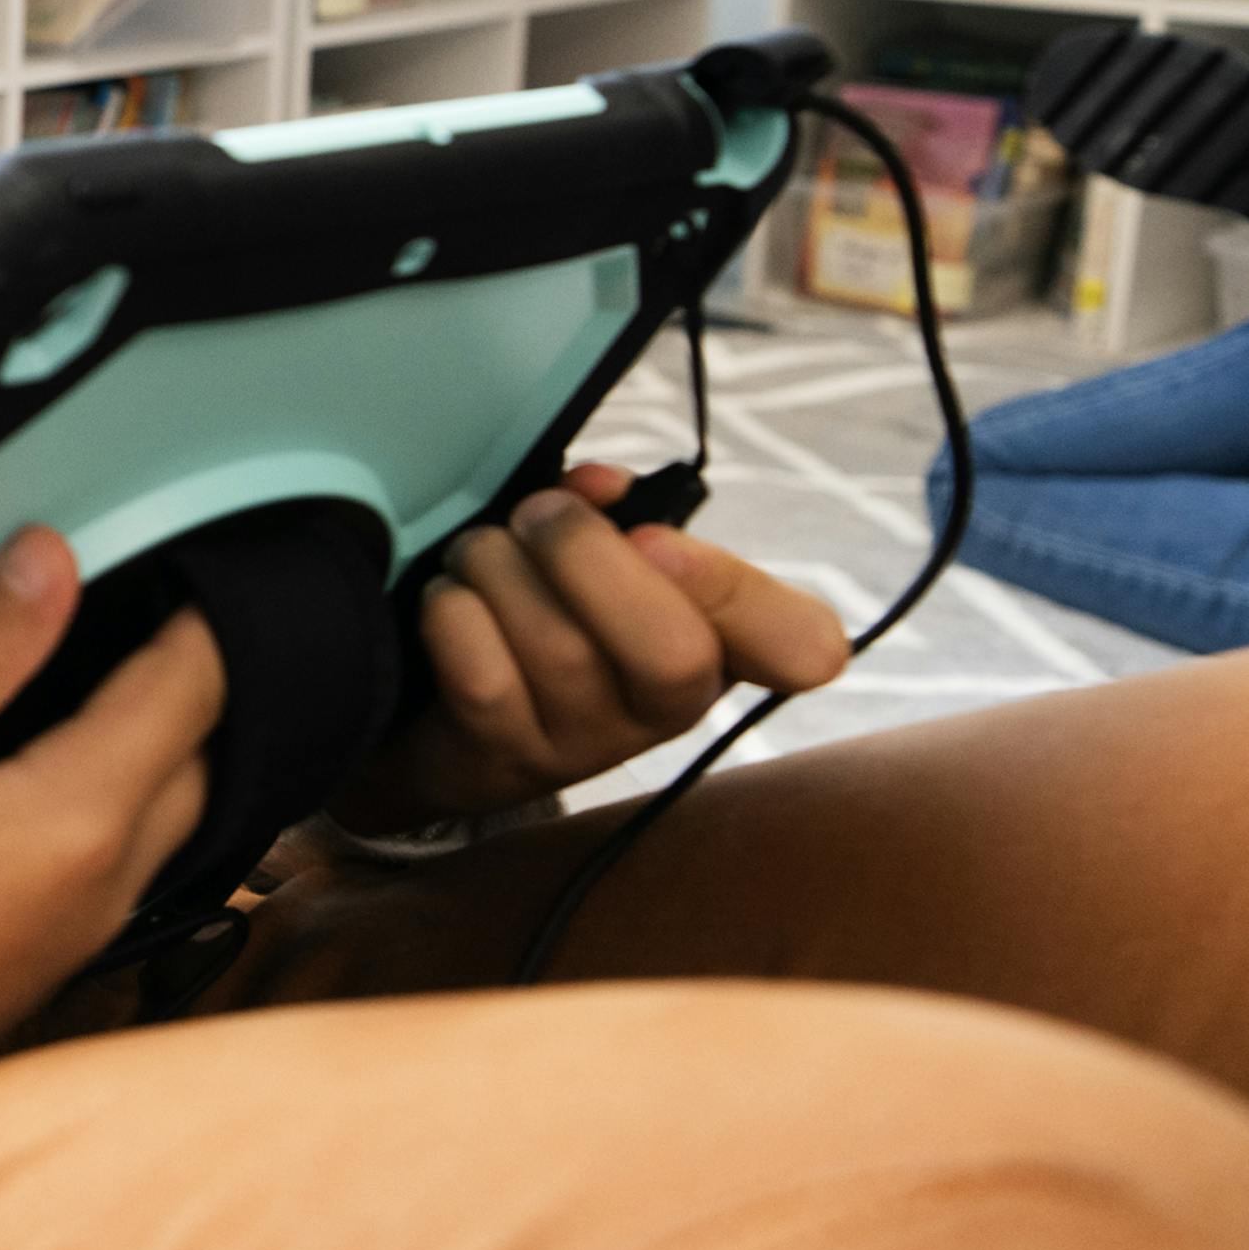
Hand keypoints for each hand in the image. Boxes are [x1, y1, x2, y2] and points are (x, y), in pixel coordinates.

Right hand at [0, 528, 220, 1214]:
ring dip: (148, 741)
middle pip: (197, 755)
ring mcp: (76, 942)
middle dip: (185, 672)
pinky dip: (105, 801)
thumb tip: (54, 560)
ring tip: (81, 669)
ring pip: (164, 817)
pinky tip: (28, 773)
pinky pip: (114, 866)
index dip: (196, 605)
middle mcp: (104, 888)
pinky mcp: (36, 973)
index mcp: (76, 820)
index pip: (193, 685)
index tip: (173, 544)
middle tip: (129, 595)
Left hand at [326, 462, 850, 838]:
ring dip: (499, 570)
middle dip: (584, 555)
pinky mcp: (502, 762)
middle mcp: (667, 710)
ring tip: (479, 552)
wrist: (447, 722)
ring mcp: (586, 746)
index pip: (801, 645)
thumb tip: (601, 487)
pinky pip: (484, 676)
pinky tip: (451, 599)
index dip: (738, 593)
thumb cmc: (540, 611)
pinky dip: (456, 614)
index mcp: (715, 643)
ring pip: (558, 649)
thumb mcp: (592, 556)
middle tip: (537, 516)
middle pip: (669, 653)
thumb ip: (609, 509)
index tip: (656, 538)